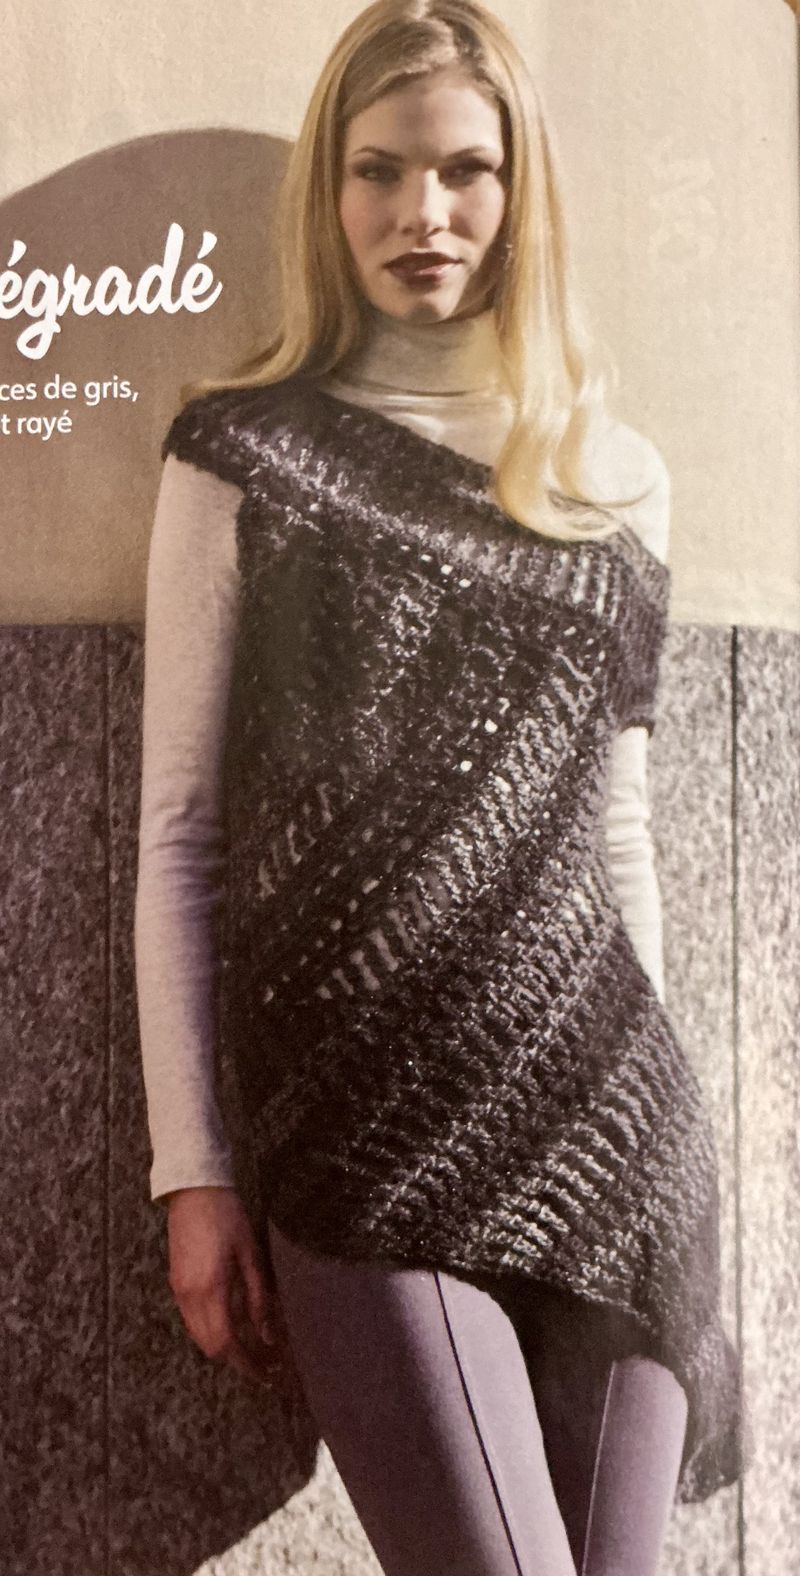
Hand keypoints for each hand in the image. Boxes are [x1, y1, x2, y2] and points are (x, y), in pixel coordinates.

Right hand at [165, 1186, 291, 1387]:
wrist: (194, 1189)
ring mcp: (179, 1291)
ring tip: (253, 1347)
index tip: (267, 1373)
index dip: (247, 1364)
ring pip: (199, 1336)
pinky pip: (192, 1321)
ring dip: (224, 1347)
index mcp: (210, 1290)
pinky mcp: (176, 1282)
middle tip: (266, 1363)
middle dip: (238, 1361)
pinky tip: (233, 1324)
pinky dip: (212, 1331)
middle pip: (210, 1347)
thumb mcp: (250, 1254)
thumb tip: (268, 1335)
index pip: (226, 1344)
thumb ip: (258, 1297)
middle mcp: (189, 1297)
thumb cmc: (228, 1216)